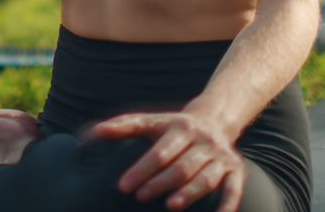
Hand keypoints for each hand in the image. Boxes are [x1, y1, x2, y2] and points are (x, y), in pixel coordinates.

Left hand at [88, 109, 245, 211]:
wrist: (214, 120)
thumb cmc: (172, 127)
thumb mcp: (149, 122)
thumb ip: (121, 126)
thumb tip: (88, 134)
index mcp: (180, 126)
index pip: (159, 150)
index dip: (141, 168)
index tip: (123, 185)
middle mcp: (202, 140)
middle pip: (181, 166)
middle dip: (160, 182)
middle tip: (140, 197)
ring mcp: (220, 156)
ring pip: (206, 178)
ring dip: (189, 193)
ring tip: (171, 206)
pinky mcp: (236, 170)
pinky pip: (233, 189)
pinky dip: (227, 204)